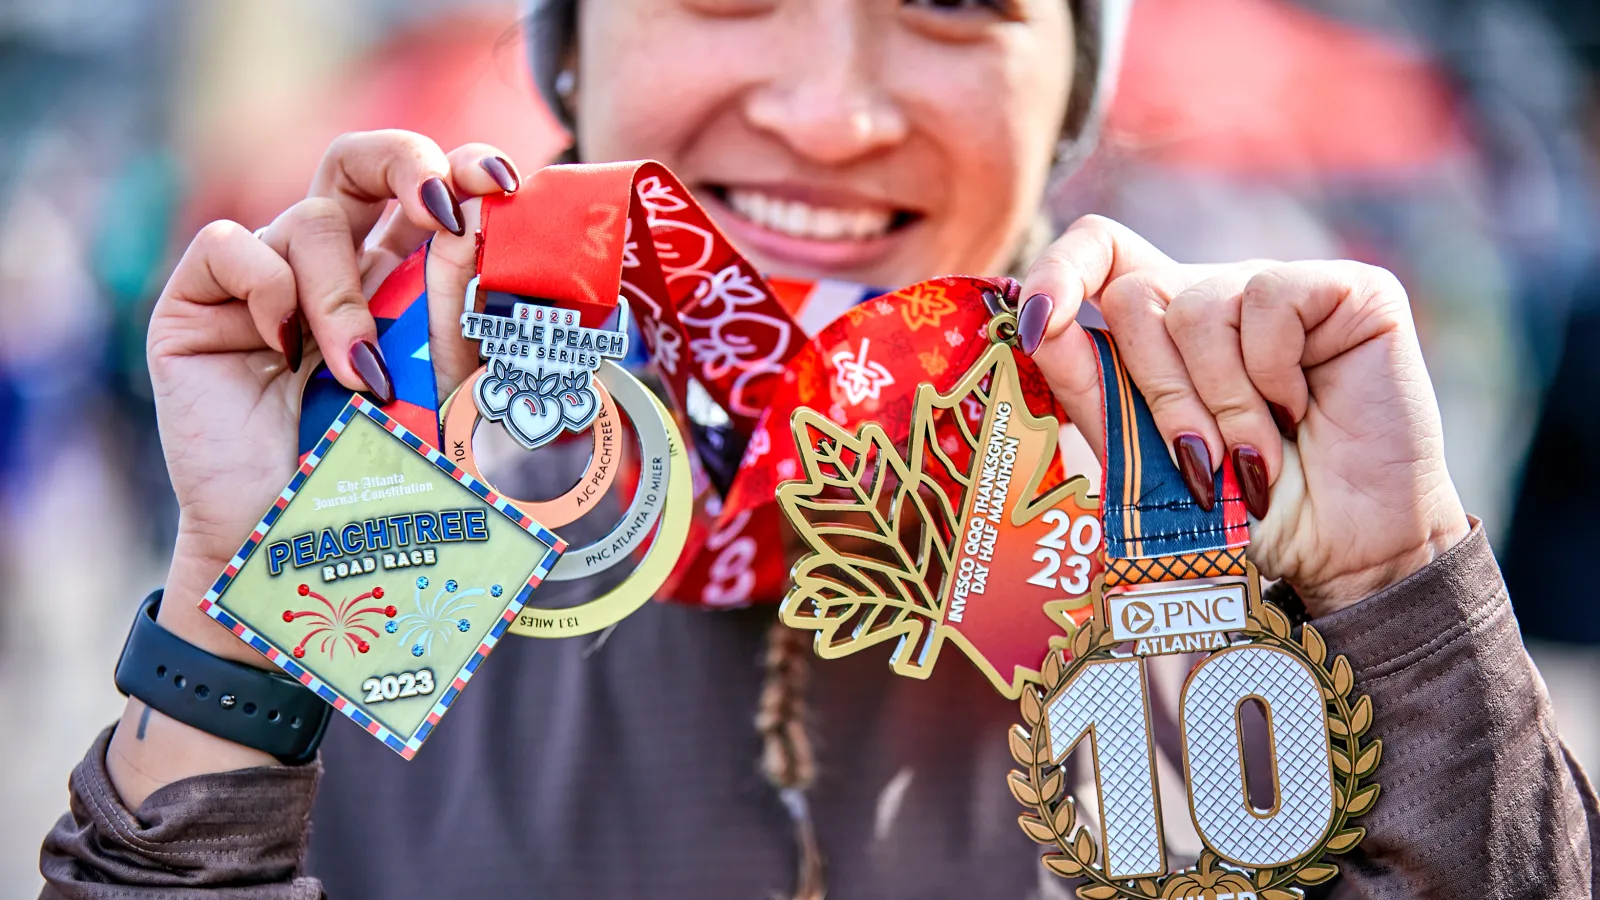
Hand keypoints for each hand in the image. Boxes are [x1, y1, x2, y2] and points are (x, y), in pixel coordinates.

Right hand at [147, 131, 516, 659]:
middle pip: (356, 161)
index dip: (459, 167)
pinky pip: (231, 246)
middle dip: (403, 161)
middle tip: (442, 203)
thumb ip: (454, 306)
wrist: (303, 545)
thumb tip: (476, 216)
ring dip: (346, 296)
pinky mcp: (199, 304)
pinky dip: (269, 290)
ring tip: (363, 375)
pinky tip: (284, 354)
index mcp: (395, 278)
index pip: (422, 190)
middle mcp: (330, 268)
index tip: (503, 183)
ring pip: (310, 220)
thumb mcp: (440, 385)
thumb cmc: (382, 472)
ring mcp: (263, 282)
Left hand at [1017, 216, 1470, 616]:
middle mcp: (1219, 295)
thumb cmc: (1241, 513)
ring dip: (1221, 401)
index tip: (1040, 323)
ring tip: (1255, 455)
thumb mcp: (1146, 458)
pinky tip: (1301, 410)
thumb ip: (1093, 391)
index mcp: (1164, 329)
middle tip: (1200, 458)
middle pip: (1136, 292)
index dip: (1061, 271)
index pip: (1101, 251)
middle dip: (1157, 392)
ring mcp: (1283, 287)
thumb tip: (1039, 326)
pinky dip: (1273, 373)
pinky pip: (1270, 301)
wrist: (1341, 555)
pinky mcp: (1349, 290)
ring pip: (1198, 305)